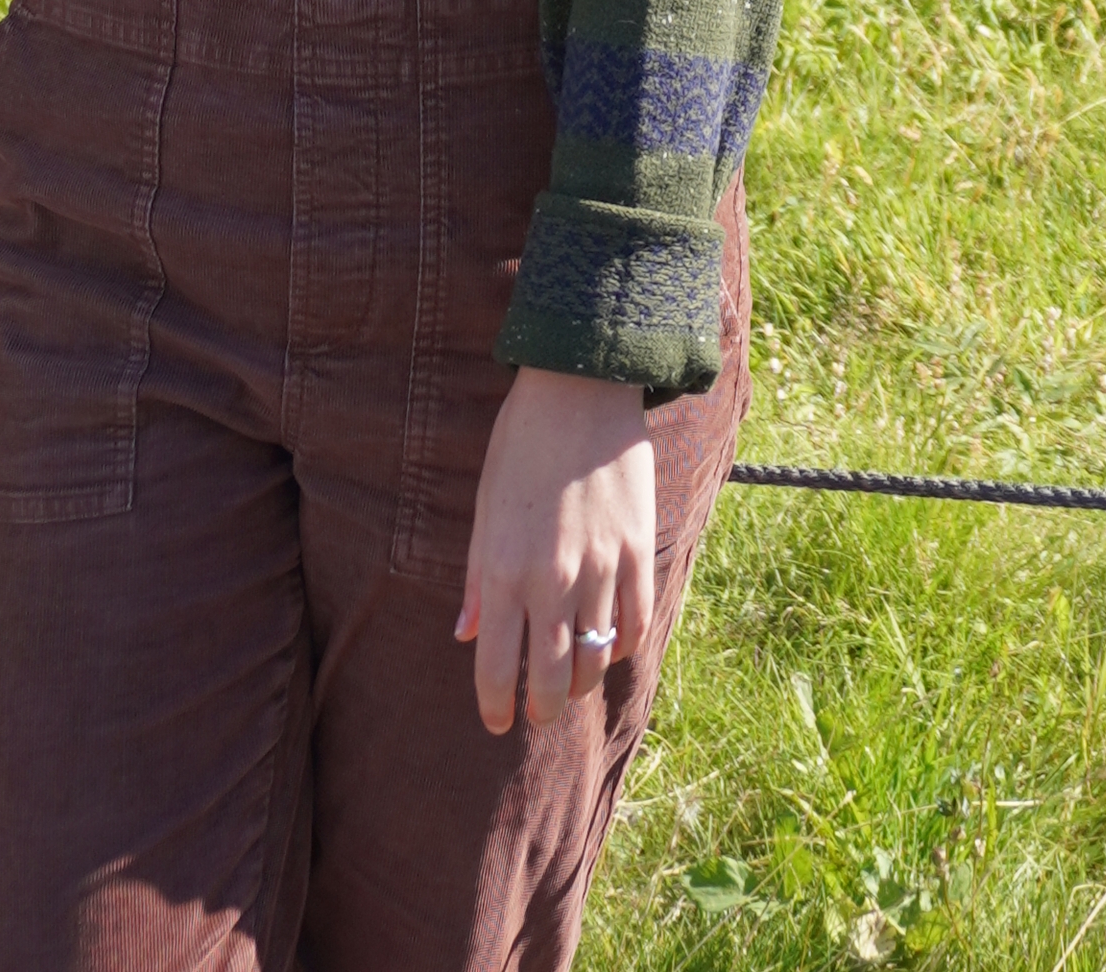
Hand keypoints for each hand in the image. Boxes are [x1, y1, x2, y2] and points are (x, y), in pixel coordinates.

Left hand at [458, 364, 655, 734]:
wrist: (581, 385)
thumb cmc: (523, 442)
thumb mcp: (485, 505)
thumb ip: (479, 576)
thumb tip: (468, 634)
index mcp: (506, 570)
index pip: (497, 667)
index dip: (495, 705)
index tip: (496, 720)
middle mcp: (552, 580)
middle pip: (552, 678)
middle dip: (542, 707)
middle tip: (537, 711)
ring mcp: (600, 568)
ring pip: (597, 659)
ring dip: (583, 683)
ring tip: (573, 682)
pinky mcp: (637, 550)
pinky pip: (637, 622)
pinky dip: (624, 646)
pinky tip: (612, 646)